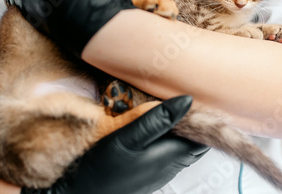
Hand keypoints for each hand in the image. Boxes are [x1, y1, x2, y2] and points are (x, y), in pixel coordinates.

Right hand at [21, 96, 207, 193]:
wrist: (78, 193)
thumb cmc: (100, 167)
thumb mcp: (126, 137)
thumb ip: (157, 119)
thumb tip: (187, 101)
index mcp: (171, 156)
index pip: (202, 136)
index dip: (203, 117)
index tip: (198, 97)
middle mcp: (170, 167)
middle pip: (194, 142)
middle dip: (194, 122)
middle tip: (182, 99)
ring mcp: (159, 172)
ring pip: (181, 147)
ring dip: (179, 130)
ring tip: (168, 109)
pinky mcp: (147, 174)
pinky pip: (166, 153)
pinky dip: (167, 139)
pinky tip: (153, 128)